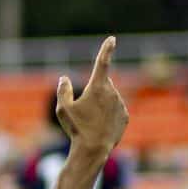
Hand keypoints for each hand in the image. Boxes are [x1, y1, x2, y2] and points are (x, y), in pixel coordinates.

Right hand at [54, 37, 127, 153]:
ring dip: (100, 105)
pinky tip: (100, 127)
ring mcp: (120, 104)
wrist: (94, 149)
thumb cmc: (77, 128)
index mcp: (97, 87)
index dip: (107, 49)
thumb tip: (64, 79)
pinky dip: (108, 115)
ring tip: (92, 123)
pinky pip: (115, 110)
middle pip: (101, 85)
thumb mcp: (62, 109)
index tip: (112, 39)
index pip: (103, 62)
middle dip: (93, 92)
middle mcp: (112, 92)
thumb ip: (63, 91)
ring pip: (109, 99)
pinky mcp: (125, 116)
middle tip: (84, 112)